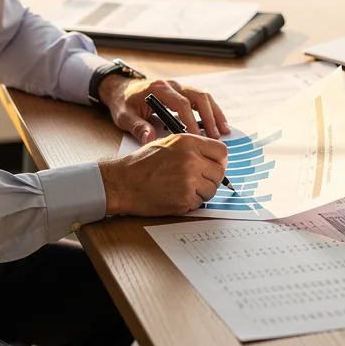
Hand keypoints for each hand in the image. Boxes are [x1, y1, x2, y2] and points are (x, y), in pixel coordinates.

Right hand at [98, 133, 228, 215]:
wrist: (123, 182)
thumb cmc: (142, 163)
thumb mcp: (168, 143)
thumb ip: (192, 147)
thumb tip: (213, 157)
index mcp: (188, 142)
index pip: (221, 151)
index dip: (220, 161)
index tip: (215, 166)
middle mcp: (191, 160)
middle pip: (219, 173)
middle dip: (211, 179)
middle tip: (198, 181)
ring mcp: (188, 181)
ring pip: (211, 190)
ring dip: (201, 192)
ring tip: (183, 188)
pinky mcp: (184, 199)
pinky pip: (199, 203)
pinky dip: (191, 202)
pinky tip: (176, 196)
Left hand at [99, 76, 230, 142]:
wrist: (120, 89)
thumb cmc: (123, 103)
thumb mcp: (124, 116)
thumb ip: (137, 127)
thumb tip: (150, 140)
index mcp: (158, 89)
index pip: (181, 104)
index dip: (191, 121)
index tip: (197, 138)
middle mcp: (171, 85)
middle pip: (198, 97)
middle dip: (209, 117)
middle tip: (215, 136)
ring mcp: (178, 86)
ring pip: (203, 96)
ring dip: (214, 113)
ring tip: (223, 131)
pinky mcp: (182, 91)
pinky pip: (201, 99)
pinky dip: (211, 110)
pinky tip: (218, 124)